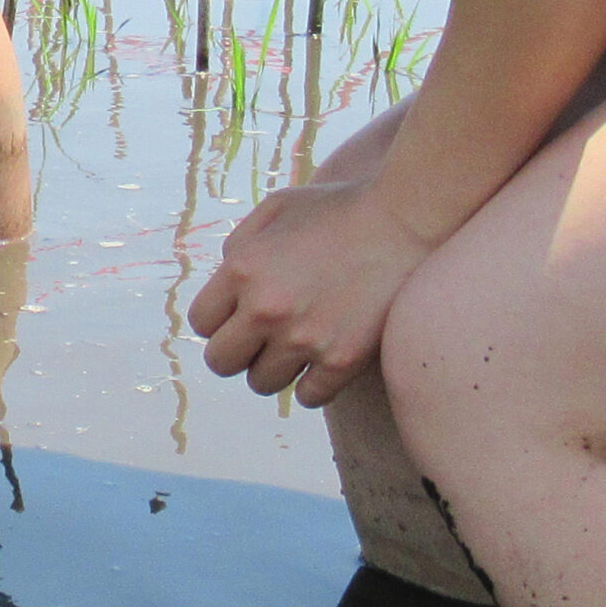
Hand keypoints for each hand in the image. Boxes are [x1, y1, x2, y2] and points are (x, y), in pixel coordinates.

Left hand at [185, 181, 434, 407]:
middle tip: (260, 338)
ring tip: (295, 344)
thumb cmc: (338, 209)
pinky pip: (308, 397)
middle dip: (236, 350)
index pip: (201, 323)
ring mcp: (305, 338)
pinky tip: (322, 358)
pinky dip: (312, 383)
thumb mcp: (276, 209)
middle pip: (221, 362)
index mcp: (243, 270)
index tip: (239, 315)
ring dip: (274, 367)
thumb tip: (223, 283)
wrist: (404, 219)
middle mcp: (267, 309)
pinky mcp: (342, 360)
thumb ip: (240, 245)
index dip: (218, 319)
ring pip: (262, 384)